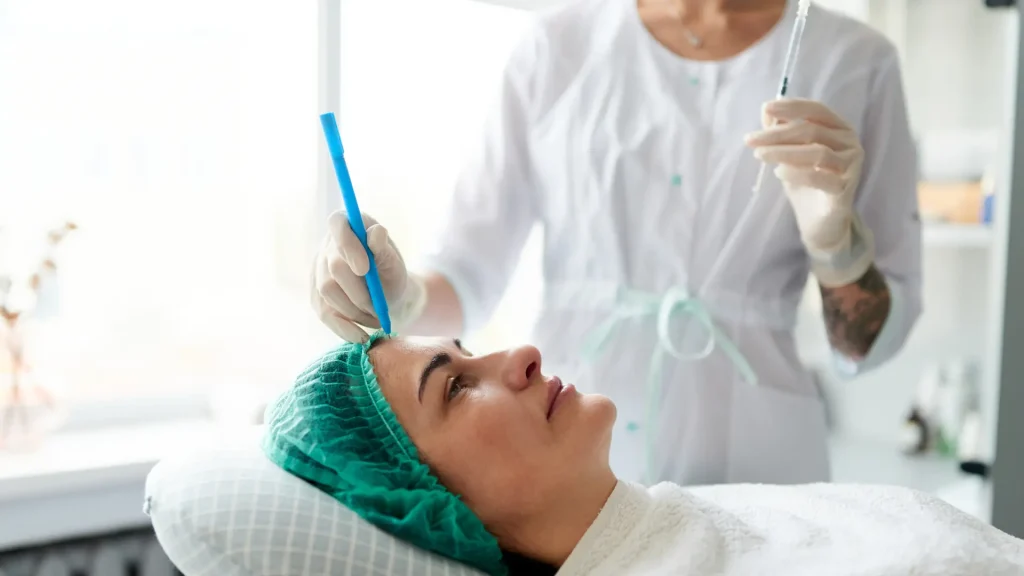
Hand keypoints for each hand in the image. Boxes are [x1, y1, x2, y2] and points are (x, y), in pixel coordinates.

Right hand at [311, 211, 420, 341]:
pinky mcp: (316, 296)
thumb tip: (374, 234)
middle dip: (358, 291)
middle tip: (378, 307)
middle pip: (333, 267)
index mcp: (347, 225)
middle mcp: (327, 246)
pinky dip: (344, 328)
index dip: (347, 245)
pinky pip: (323, 313)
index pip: (337, 224)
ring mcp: (318, 271)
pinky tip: (361, 337)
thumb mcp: (393, 260)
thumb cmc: (391, 273)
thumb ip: (383, 247)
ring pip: (327, 291)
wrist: (390, 297)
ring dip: (354, 310)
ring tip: (377, 319)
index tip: (364, 268)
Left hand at [745, 98, 873, 286]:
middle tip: (751, 140)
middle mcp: (850, 143)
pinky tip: (778, 172)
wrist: (819, 221)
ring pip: (816, 152)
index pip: (816, 110)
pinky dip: (797, 173)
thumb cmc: (806, 183)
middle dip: (777, 134)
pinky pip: (820, 177)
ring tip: (760, 155)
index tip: (766, 109)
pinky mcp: (846, 190)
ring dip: (783, 152)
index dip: (792, 107)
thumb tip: (767, 111)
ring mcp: (852, 166)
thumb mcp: (790, 154)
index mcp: (840, 129)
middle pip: (811, 131)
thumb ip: (781, 133)